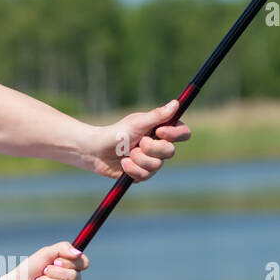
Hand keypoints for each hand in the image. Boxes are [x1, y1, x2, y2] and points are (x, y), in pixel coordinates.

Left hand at [7, 241, 89, 279]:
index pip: (83, 263)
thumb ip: (63, 248)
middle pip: (74, 276)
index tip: (56, 261)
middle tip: (43, 272)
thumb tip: (78, 253)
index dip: (70, 262)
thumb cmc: (30, 269)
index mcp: (73, 267)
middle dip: (53, 272)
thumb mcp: (46, 253)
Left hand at [75, 99, 190, 180]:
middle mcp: (159, 147)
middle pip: (170, 152)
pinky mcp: (142, 174)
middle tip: (139, 142)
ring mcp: (151, 161)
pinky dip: (132, 169)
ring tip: (127, 153)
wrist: (97, 151)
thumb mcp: (137, 123)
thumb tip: (176, 103)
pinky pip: (145, 175)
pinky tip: (124, 163)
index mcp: (161, 131)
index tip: (159, 131)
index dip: (175, 134)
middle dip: (151, 148)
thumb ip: (157, 116)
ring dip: (139, 159)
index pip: (182, 133)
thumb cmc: (116, 133)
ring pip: (156, 165)